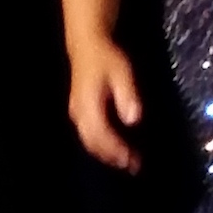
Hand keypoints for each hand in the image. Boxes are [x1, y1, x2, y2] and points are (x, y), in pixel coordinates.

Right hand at [70, 46, 142, 172]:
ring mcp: (77, 113)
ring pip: (89, 141)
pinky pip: (88, 134)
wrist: (87, 45)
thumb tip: (134, 120)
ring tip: (126, 162)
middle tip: (134, 167)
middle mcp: (79, 113)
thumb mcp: (123, 73)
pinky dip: (102, 145)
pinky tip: (115, 147)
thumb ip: (128, 96)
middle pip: (93, 143)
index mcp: (89, 105)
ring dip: (106, 154)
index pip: (102, 135)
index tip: (135, 161)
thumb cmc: (107, 58)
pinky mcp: (79, 111)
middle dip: (113, 157)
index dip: (118, 150)